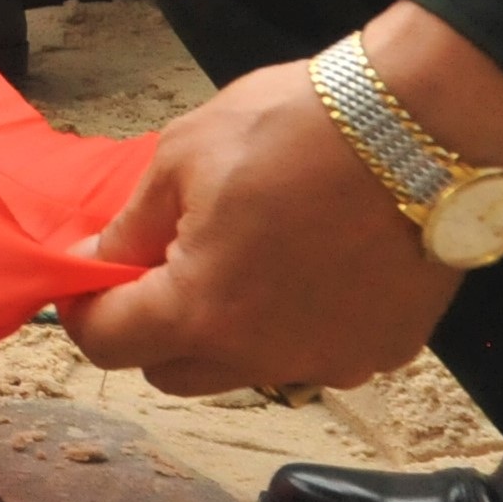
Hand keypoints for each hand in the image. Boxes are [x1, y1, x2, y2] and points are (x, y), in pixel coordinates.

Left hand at [64, 5, 502, 394]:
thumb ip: (131, 227)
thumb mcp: (180, 158)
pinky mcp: (382, 352)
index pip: (110, 344)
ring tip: (238, 258)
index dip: (84, 311)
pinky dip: (293, 326)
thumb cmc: (291, 131)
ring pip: (244, 370)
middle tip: (156, 265)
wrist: (418, 130)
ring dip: (223, 332)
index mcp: (200, 310)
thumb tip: (96, 260)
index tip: (84, 279)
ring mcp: (330, 361)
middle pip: (173, 371)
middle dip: (149, 328)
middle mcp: (264, 356)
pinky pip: (314, 355)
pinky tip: (305, 267)